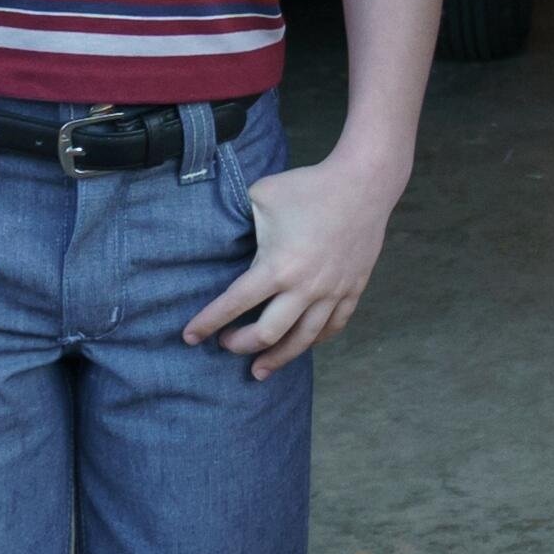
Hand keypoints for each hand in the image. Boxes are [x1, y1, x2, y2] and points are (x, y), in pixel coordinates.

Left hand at [184, 146, 406, 380]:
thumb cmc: (308, 186)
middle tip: (225, 344)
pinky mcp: (353, 289)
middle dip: (239, 345)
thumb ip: (239, 220)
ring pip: (302, 340)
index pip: (234, 305)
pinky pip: (334, 326)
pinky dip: (315, 340)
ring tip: (259, 370)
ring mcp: (332, 292)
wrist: (364, 183)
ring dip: (277, 358)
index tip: (190, 336)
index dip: (207, 323)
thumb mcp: (261, 196)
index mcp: (278, 266)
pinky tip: (302, 344)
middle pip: (267, 335)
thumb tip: (221, 235)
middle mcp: (305, 287)